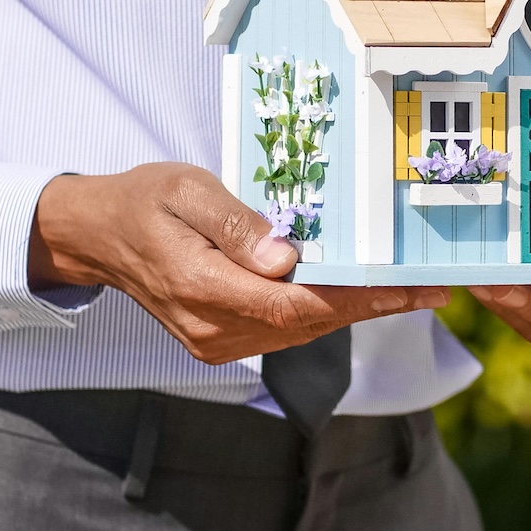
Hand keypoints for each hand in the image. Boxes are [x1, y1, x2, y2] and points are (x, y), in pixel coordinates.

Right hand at [28, 164, 447, 364]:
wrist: (99, 235)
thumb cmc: (145, 200)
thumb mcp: (186, 189)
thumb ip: (236, 224)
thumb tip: (287, 258)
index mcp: (202, 287)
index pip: (297, 303)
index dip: (360, 299)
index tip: (411, 288)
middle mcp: (211, 327)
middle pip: (307, 323)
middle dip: (372, 305)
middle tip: (430, 287)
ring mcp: (214, 341)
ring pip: (299, 331)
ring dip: (353, 312)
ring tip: (407, 290)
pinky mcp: (219, 340)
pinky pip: (282, 331)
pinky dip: (322, 313)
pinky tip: (356, 294)